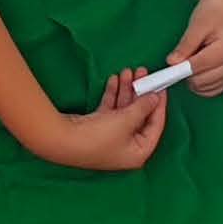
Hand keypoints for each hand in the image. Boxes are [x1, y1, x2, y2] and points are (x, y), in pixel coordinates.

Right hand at [16, 87, 166, 173]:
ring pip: (124, 110)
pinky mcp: (97, 128)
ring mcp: (112, 137)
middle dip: (139, 92)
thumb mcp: (126, 120)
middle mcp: (127, 146)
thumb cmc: (98, 136)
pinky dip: (113, 95)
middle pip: (139, 115)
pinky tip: (114, 79)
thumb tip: (155, 98)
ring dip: (126, 90)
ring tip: (128, 71)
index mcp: (139, 152)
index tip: (161, 87)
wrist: (61, 140)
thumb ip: (143, 107)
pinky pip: (110, 109)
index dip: (159, 105)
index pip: (156, 126)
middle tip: (142, 72)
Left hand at [169, 0, 222, 96]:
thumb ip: (185, 46)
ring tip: (194, 60)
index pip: (197, 68)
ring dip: (195, 79)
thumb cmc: (215, 11)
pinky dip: (204, 84)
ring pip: (207, 89)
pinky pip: (215, 89)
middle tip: (183, 58)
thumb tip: (172, 63)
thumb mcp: (197, 24)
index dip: (178, 69)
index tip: (168, 67)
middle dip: (187, 73)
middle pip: (201, 82)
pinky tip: (200, 69)